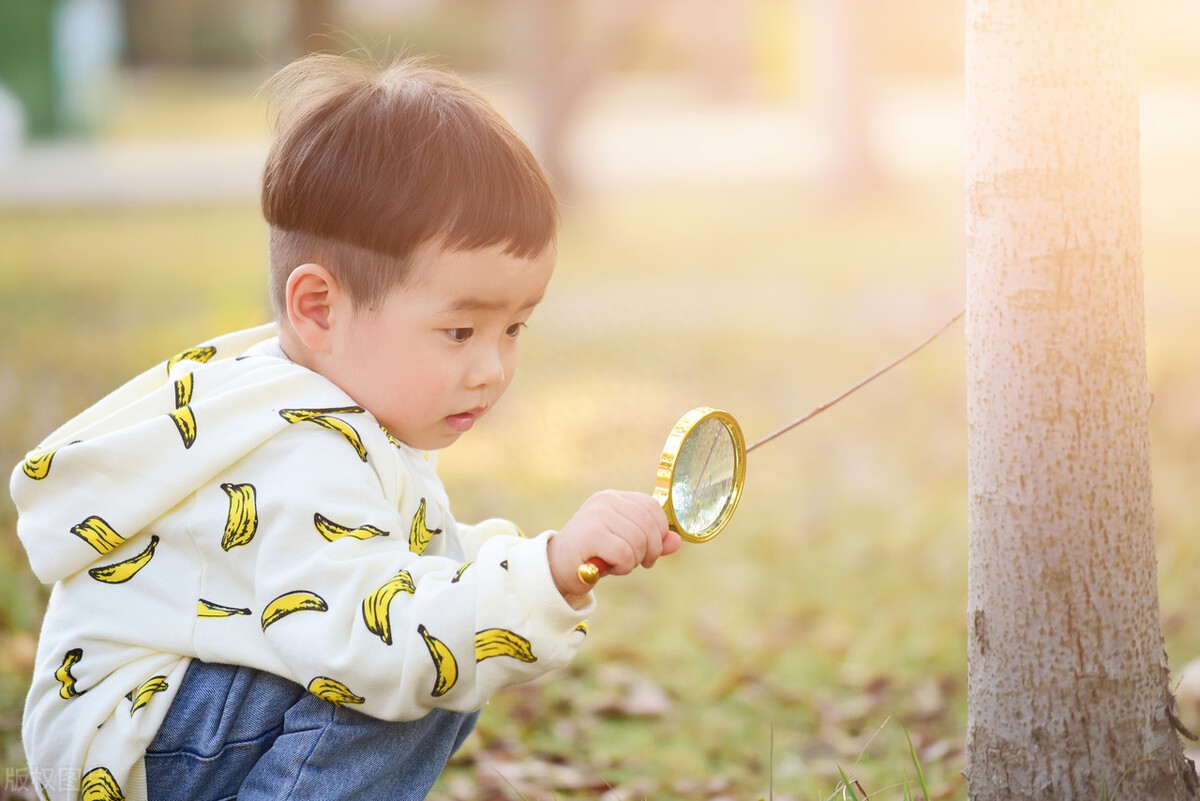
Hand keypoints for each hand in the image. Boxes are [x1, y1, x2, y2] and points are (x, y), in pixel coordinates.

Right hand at [547, 490, 679, 599]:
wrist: (555, 569)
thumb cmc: (593, 556)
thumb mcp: (627, 546)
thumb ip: (652, 542)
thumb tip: (677, 541)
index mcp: (614, 498)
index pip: (652, 506)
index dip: (660, 531)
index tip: (652, 552)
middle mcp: (606, 501)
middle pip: (649, 523)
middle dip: (652, 550)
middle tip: (642, 563)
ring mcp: (597, 515)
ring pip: (639, 540)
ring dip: (635, 560)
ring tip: (619, 564)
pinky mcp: (591, 533)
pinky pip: (625, 553)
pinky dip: (623, 566)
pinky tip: (610, 568)